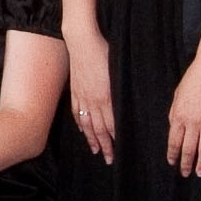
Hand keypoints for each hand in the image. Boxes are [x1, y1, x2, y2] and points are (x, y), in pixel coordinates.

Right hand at [66, 31, 116, 161]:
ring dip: (91, 139)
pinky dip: (79, 124)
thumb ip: (119, 92)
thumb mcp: (117, 72)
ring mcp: (82, 96)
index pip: (110, 124)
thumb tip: (124, 106)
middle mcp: (93, 100)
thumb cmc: (103, 52)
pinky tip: (82, 130)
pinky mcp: (75, 90)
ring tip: (95, 150)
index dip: (114, 139)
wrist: (82, 41)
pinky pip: (77, 112)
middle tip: (108, 159)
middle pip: (98, 129)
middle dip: (104, 145)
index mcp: (106, 96)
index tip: (118, 151)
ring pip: (86, 124)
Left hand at [165, 44, 200, 178]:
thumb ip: (175, 113)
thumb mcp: (178, 95)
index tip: (173, 163)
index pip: (173, 142)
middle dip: (186, 163)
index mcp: (179, 115)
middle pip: (188, 149)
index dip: (173, 155)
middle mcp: (193, 122)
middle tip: (185, 174)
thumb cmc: (193, 78)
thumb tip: (174, 128)